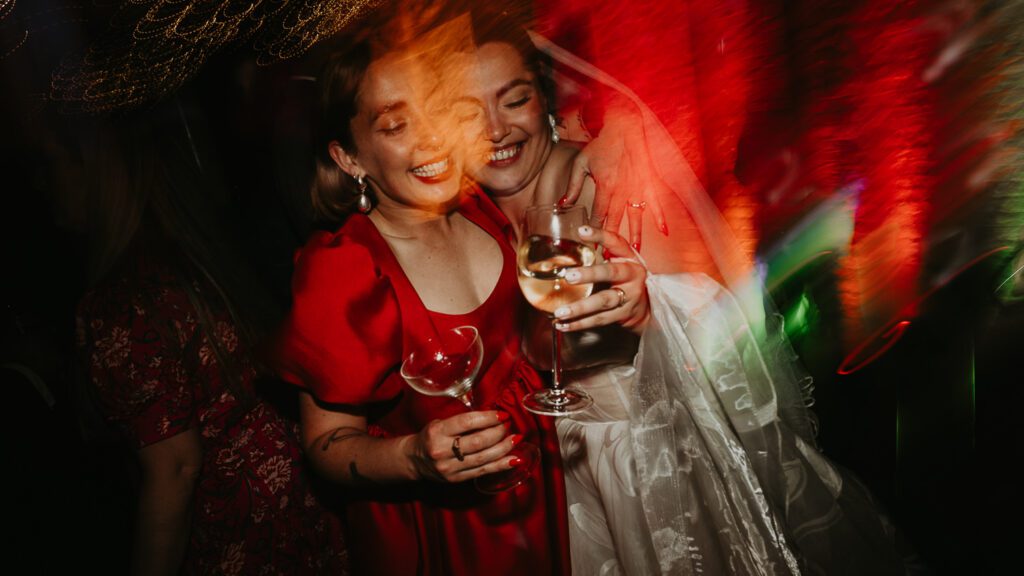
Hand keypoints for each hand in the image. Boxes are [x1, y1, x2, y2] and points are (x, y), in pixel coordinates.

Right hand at [408, 410, 521, 482]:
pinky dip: (501, 465)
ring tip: (516, 439)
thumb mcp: (440, 423)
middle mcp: (442, 450)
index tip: (502, 414)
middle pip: (478, 441)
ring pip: (483, 458)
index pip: (466, 423)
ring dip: (503, 448)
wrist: (414, 460)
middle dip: (498, 432)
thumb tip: (493, 417)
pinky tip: (514, 459)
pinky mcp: (457, 479)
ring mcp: (449, 467)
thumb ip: (462, 421)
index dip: (487, 418)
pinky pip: (483, 471)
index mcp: (437, 432)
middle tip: (508, 425)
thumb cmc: (431, 436)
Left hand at [552, 225, 649, 333]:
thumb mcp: (621, 261)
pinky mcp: (624, 315)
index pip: (616, 243)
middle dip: (589, 274)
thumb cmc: (627, 279)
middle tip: (569, 276)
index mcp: (629, 258)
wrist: (649, 306)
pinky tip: (563, 324)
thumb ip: (601, 253)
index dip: (600, 236)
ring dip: (580, 308)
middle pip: (611, 273)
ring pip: (604, 301)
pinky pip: (600, 320)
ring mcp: (630, 297)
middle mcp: (632, 276)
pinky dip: (580, 323)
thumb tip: (569, 242)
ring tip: (560, 312)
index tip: (581, 231)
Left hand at [559, 97, 668, 249]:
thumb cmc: (603, 145)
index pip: (598, 215)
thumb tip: (563, 204)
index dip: (593, 231)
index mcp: (605, 186)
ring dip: (634, 234)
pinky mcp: (649, 183)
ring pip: (635, 216)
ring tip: (634, 251)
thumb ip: (573, 185)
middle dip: (611, 239)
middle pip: (616, 220)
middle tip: (609, 257)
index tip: (590, 245)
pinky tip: (664, 230)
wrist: (625, 128)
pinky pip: (655, 202)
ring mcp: (637, 188)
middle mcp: (622, 191)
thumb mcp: (581, 162)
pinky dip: (660, 216)